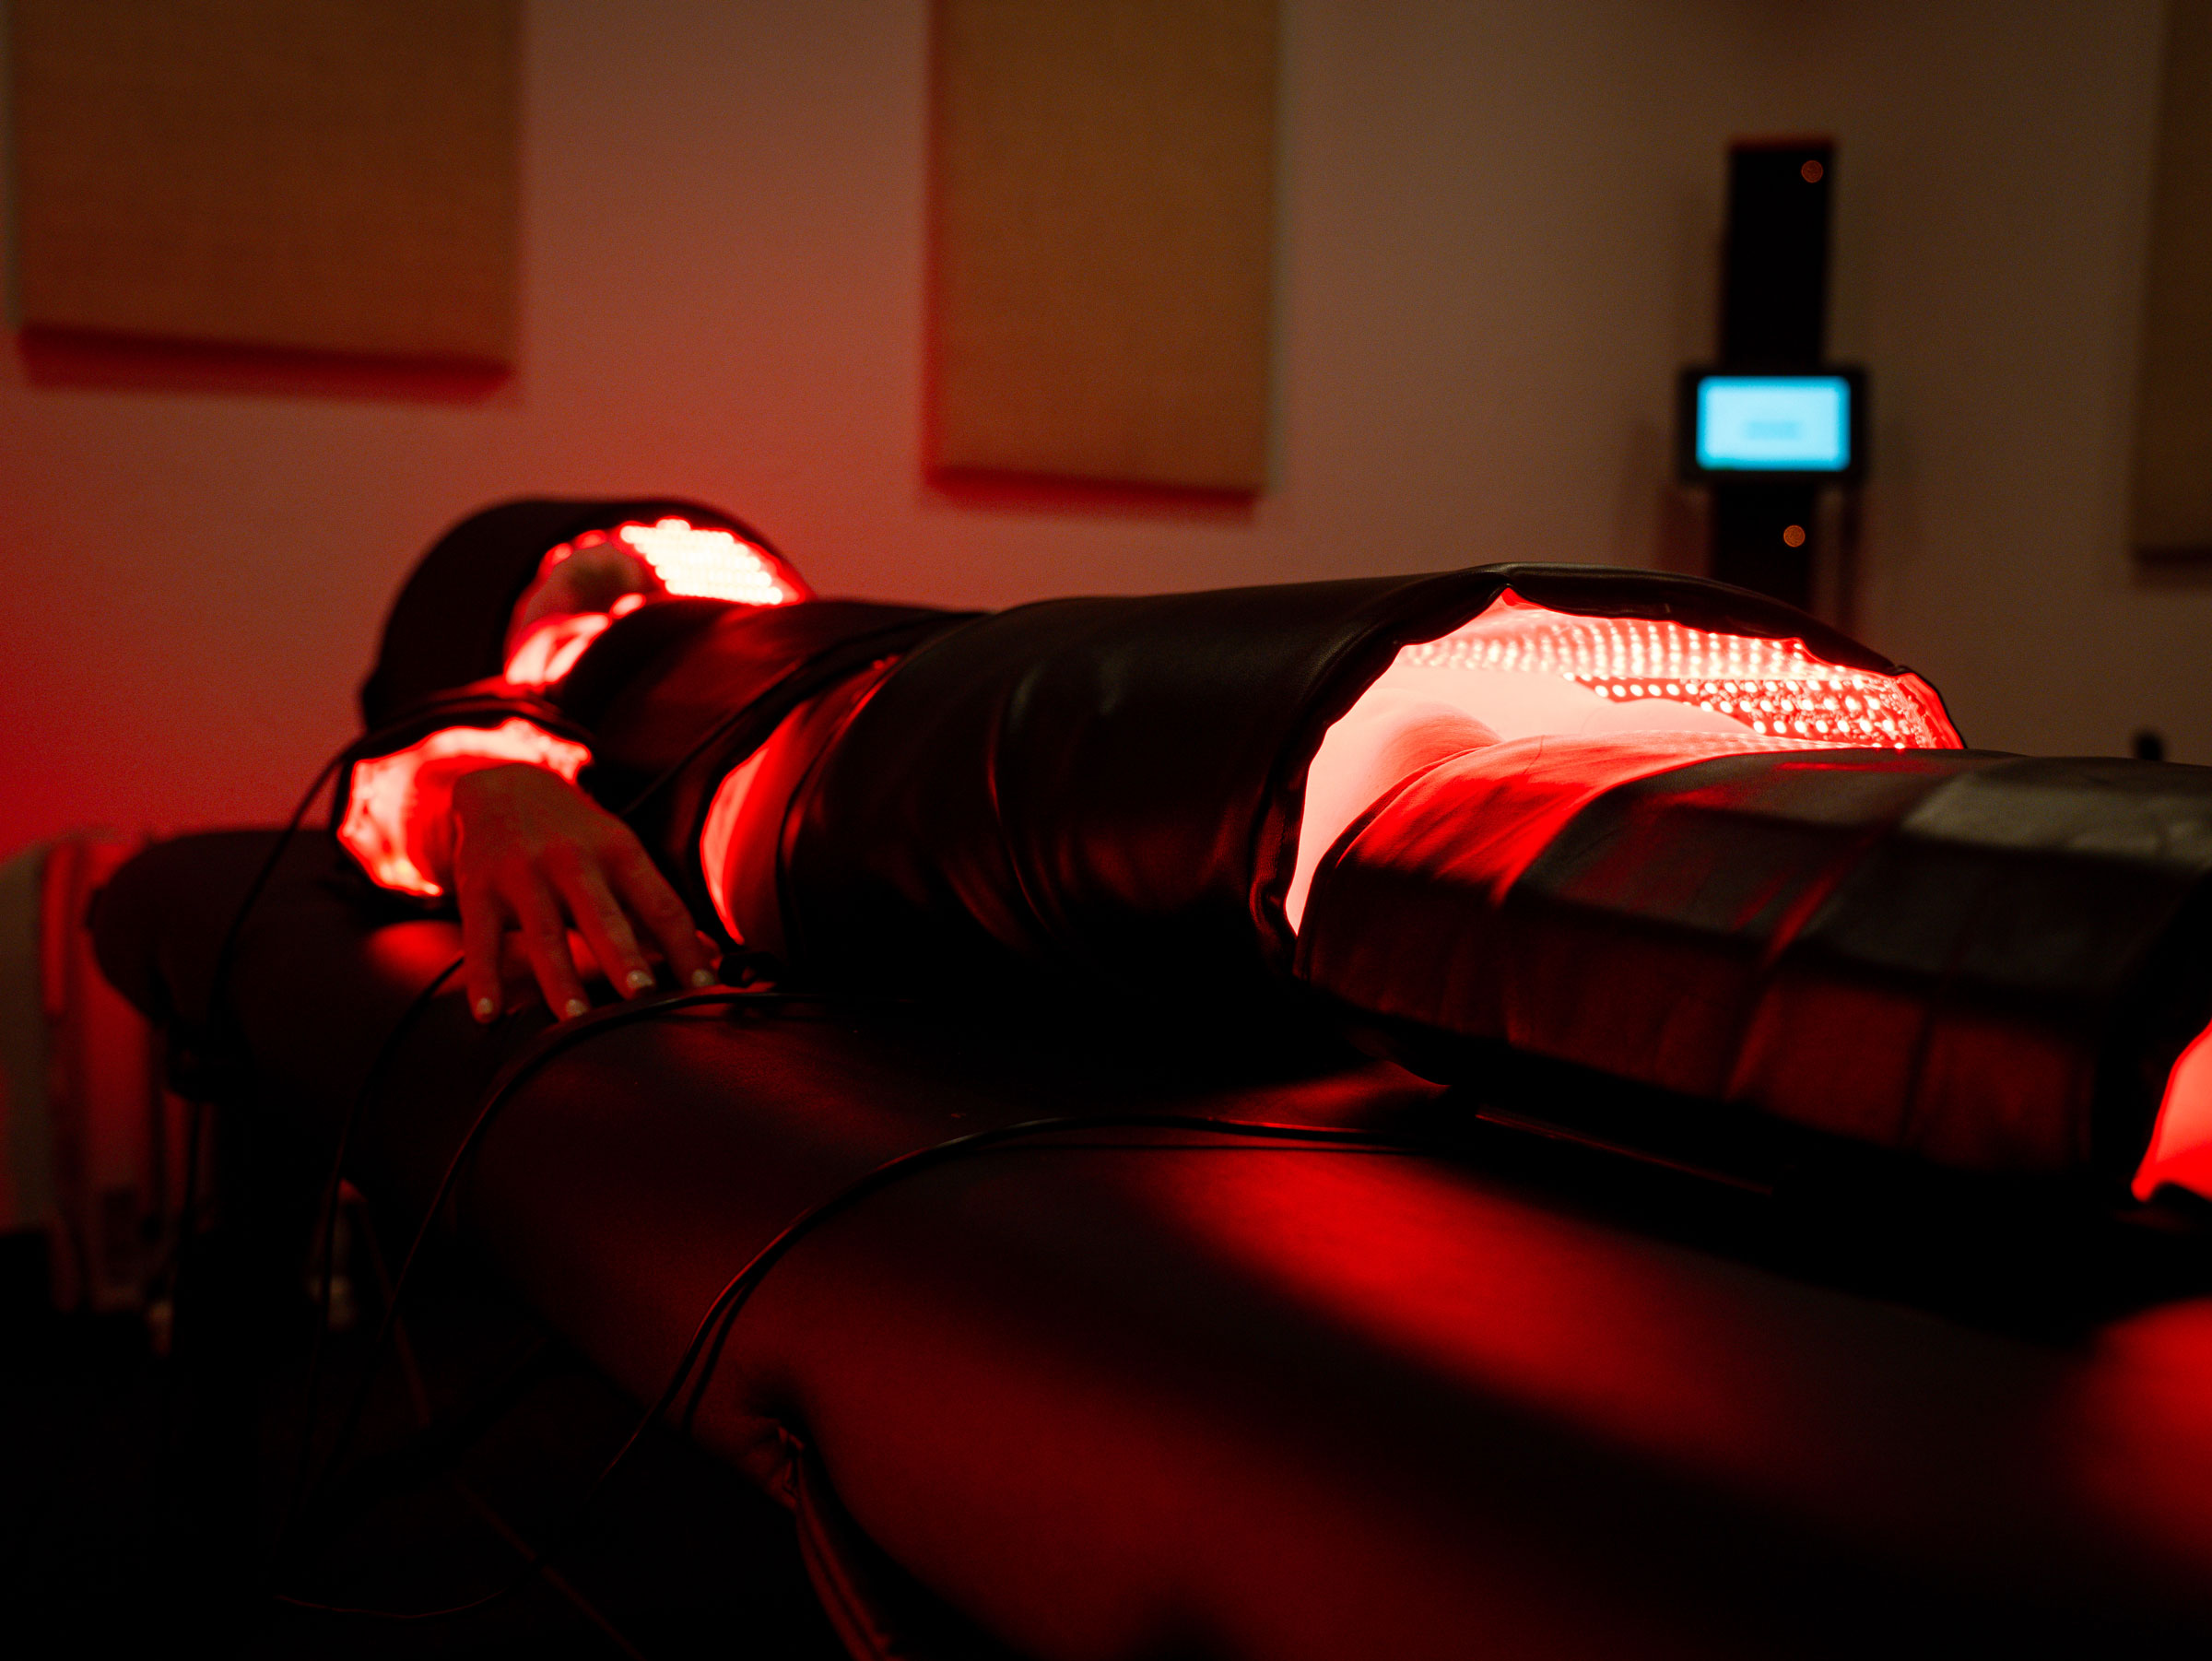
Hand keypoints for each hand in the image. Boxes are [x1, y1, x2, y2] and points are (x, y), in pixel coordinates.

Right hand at [439, 763, 719, 1021]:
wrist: (505, 787)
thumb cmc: (578, 836)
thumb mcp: (621, 855)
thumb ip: (656, 909)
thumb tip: (709, 958)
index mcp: (620, 853)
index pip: (661, 906)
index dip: (685, 947)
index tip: (704, 988)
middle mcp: (573, 860)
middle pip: (603, 916)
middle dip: (623, 954)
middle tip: (641, 993)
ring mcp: (524, 874)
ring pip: (544, 934)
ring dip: (559, 979)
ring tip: (574, 1018)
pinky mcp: (479, 889)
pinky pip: (480, 941)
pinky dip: (483, 980)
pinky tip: (488, 1014)